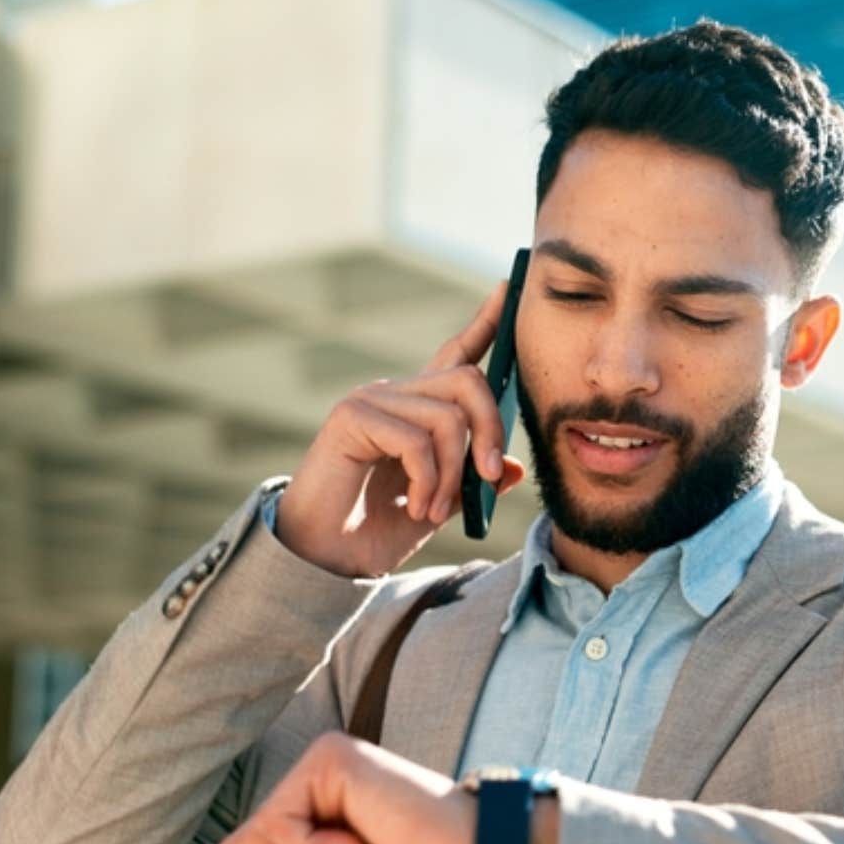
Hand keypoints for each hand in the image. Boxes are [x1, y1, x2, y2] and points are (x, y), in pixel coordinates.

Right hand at [275, 282, 528, 577]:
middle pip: (468, 380)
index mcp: (418, 407)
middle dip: (491, 431)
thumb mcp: (443, 502)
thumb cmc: (379, 529)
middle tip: (489, 478)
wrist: (331, 557)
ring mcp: (371, 400)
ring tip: (437, 509)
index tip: (509, 287)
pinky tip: (419, 508)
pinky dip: (430, 481)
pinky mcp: (352, 417)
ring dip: (455, 473)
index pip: (457, 352)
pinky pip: (417, 441)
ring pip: (448, 417)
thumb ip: (474, 479)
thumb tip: (512, 467)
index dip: (486, 322)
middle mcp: (395, 394)